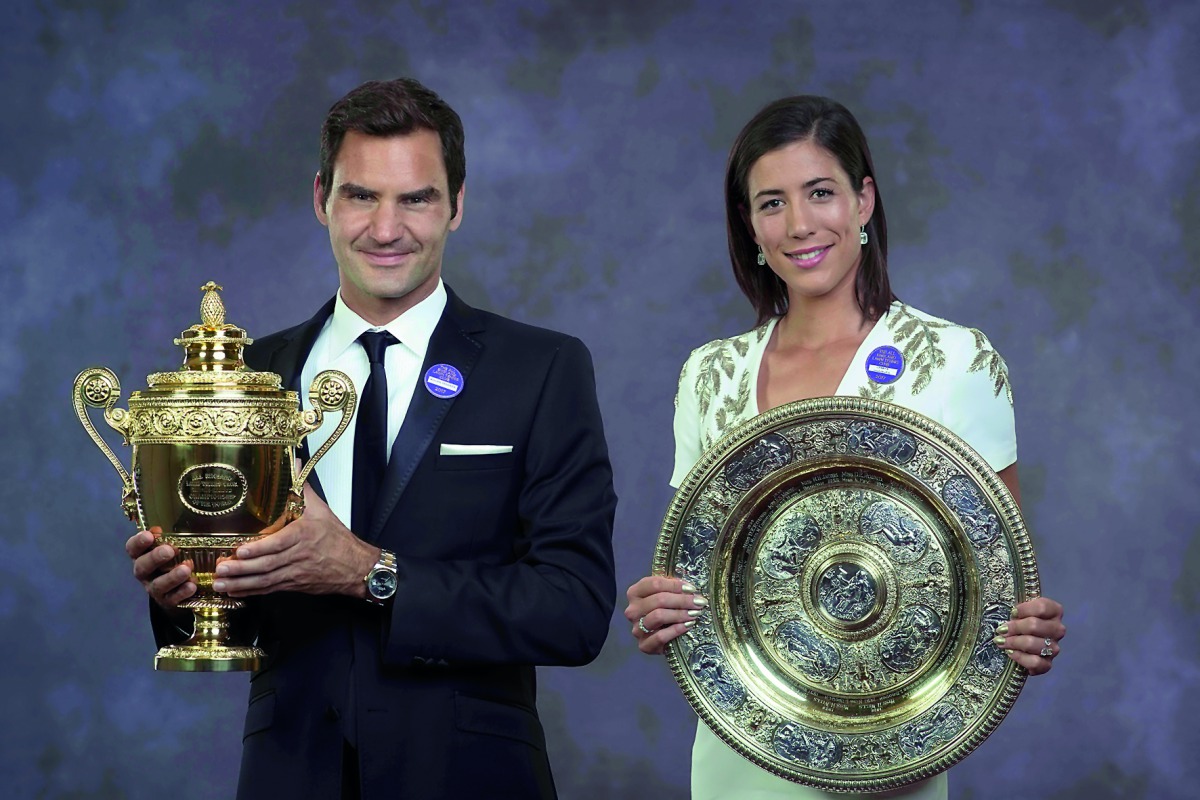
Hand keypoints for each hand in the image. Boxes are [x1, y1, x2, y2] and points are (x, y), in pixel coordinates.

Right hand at [126, 526, 195, 609]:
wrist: (174, 593)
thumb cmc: (170, 562)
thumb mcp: (167, 548)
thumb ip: (163, 539)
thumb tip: (158, 528)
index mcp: (141, 557)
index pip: (132, 549)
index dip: (138, 542)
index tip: (148, 535)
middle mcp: (145, 574)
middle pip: (143, 567)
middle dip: (155, 558)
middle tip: (169, 550)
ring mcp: (155, 589)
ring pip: (159, 584)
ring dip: (172, 577)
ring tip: (186, 569)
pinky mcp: (167, 601)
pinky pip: (173, 598)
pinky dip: (182, 592)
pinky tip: (192, 586)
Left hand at [212, 484, 378, 598]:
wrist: (355, 567)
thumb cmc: (337, 539)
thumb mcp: (321, 511)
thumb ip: (302, 488)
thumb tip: (293, 464)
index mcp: (304, 535)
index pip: (279, 543)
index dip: (258, 549)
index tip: (240, 550)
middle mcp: (298, 556)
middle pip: (267, 565)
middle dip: (241, 569)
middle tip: (221, 569)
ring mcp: (295, 573)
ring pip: (265, 580)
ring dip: (241, 583)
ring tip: (221, 584)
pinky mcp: (293, 584)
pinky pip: (269, 589)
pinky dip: (251, 591)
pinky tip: (235, 591)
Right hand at [624, 575, 706, 654]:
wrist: (661, 637)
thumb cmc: (664, 610)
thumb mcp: (666, 594)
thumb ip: (673, 588)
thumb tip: (689, 588)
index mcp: (635, 593)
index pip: (654, 584)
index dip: (675, 585)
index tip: (691, 589)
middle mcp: (632, 610)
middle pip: (659, 599)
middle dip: (682, 600)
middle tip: (699, 602)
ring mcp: (636, 628)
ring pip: (658, 616)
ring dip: (680, 614)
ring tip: (695, 613)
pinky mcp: (643, 645)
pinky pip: (660, 636)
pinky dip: (676, 630)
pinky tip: (688, 625)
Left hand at [992, 596, 1065, 675]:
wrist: (1020, 645)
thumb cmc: (1018, 621)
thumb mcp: (1018, 610)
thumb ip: (1015, 606)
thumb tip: (1000, 602)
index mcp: (1054, 611)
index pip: (1043, 607)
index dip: (1024, 609)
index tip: (1011, 612)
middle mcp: (1057, 629)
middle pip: (1035, 625)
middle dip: (1014, 627)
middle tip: (1001, 629)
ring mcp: (1054, 648)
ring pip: (1035, 644)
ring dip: (1014, 642)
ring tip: (1001, 641)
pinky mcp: (1048, 664)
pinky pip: (1036, 662)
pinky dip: (1020, 658)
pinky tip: (1009, 653)